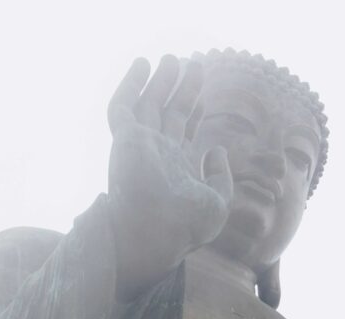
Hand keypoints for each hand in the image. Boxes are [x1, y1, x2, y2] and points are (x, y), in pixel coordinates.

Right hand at [107, 55, 232, 248]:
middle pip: (168, 112)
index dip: (193, 108)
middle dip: (181, 88)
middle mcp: (156, 154)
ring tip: (172, 58)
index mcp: (176, 167)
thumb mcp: (218, 201)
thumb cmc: (186, 227)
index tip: (202, 92)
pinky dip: (131, 84)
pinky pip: (123, 105)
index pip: (184, 130)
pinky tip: (143, 65)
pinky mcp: (125, 139)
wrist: (158, 234)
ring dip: (159, 81)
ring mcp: (139, 146)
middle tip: (192, 64)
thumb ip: (220, 176)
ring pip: (147, 104)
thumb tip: (215, 150)